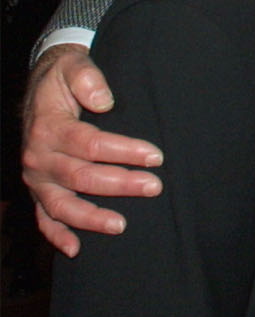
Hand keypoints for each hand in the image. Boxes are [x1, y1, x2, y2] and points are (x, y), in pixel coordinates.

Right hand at [22, 43, 163, 256]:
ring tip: (122, 226)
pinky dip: (56, 235)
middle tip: (154, 187)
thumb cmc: (64, 77)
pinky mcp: (38, 189)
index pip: (90, 144)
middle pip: (81, 177)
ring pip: (61, 205)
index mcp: (48, 128)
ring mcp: (36, 178)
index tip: (155, 156)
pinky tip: (76, 250)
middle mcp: (38, 157)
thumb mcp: (73, 66)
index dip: (124, 151)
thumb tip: (104, 101)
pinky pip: (43, 217)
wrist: (41, 84)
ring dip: (91, 218)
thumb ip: (88, 79)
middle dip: (120, 184)